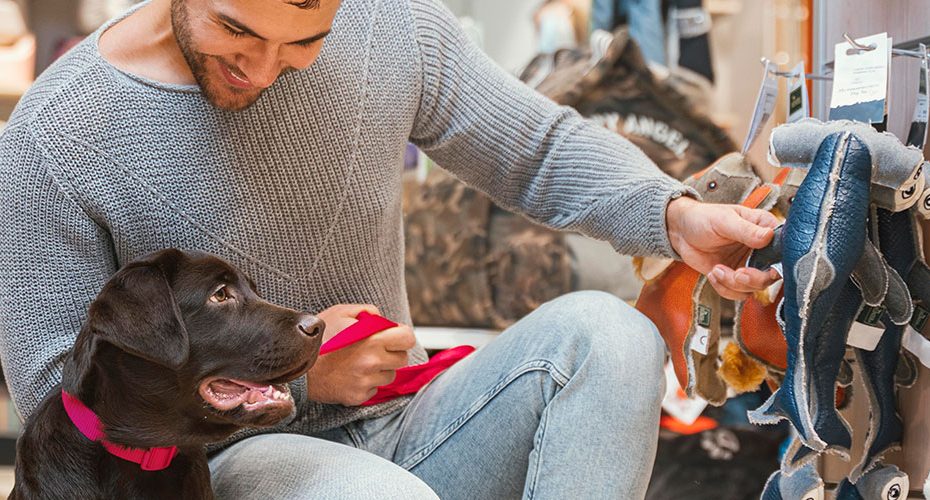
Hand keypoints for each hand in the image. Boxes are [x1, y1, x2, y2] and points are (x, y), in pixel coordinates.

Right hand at [306, 304, 416, 405]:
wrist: (294, 366)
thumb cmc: (316, 337)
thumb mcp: (340, 312)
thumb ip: (366, 311)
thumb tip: (382, 319)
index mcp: (373, 339)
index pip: (407, 339)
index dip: (402, 336)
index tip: (394, 336)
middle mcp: (373, 362)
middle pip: (402, 359)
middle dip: (392, 352)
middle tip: (375, 349)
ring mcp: (366, 381)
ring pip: (389, 375)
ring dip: (380, 369)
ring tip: (359, 362)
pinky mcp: (357, 396)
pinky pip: (373, 389)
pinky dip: (366, 383)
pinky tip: (350, 375)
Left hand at [666, 196, 781, 300]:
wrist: (681, 231)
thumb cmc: (703, 218)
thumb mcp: (724, 220)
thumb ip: (746, 230)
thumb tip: (768, 236)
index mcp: (764, 228)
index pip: (784, 250)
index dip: (778, 263)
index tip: (764, 268)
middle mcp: (760, 249)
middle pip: (771, 275)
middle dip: (753, 279)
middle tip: (737, 274)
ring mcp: (748, 264)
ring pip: (753, 287)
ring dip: (733, 284)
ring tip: (717, 270)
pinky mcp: (734, 276)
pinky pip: (737, 293)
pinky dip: (724, 288)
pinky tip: (713, 273)